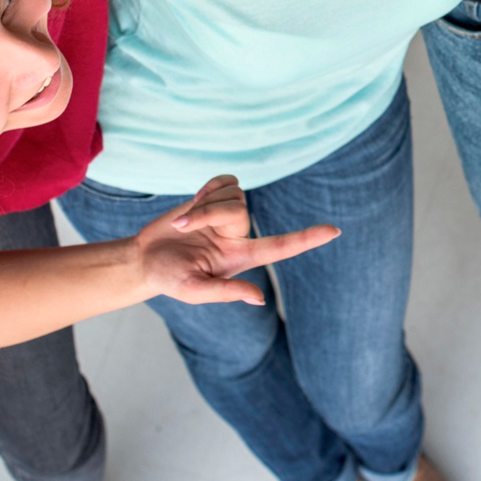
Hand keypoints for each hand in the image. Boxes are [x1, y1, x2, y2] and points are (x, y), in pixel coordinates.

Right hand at [134, 175, 338, 306]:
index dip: (308, 238)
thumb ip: (225, 292)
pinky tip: (194, 201)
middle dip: (207, 213)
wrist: (145, 259)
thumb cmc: (169, 279)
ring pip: (232, 194)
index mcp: (241, 257)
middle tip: (182, 227)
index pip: (282, 247)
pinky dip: (209, 187)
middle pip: (239, 210)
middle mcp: (239, 235)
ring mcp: (227, 216)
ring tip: (183, 223)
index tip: (335, 231)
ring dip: (204, 203)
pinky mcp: (214, 199)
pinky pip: (225, 181)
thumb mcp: (194, 291)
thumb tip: (259, 298)